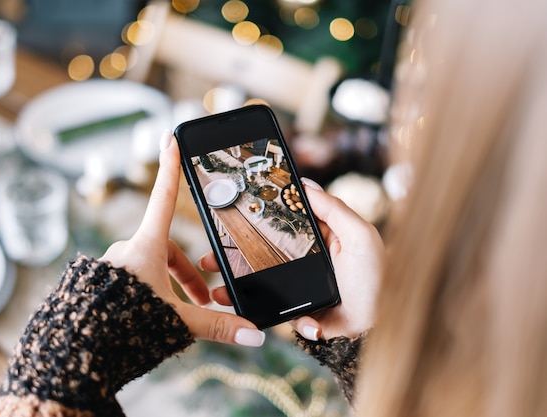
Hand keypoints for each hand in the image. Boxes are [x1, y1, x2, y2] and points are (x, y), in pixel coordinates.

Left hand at [100, 131, 264, 346]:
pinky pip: (131, 282)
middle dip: (187, 276)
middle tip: (202, 301)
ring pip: (149, 270)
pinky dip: (147, 295)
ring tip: (176, 318)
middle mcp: (126, 250)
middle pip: (167, 250)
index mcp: (145, 247)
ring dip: (167, 289)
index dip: (170, 167)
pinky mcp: (99, 284)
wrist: (76, 350)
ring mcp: (111, 267)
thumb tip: (255, 336)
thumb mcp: (177, 322)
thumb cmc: (123, 326)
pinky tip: (148, 319)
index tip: (169, 137)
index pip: (164, 198)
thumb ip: (216, 326)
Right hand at [204, 178, 382, 340]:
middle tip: (210, 258)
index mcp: (318, 237)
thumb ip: (333, 208)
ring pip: (260, 285)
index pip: (280, 223)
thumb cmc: (376, 277)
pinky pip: (279, 314)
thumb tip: (304, 183)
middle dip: (233, 257)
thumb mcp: (359, 235)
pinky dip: (274, 318)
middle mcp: (305, 260)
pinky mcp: (300, 313)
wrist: (382, 325)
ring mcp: (299, 288)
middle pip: (262, 254)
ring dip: (237, 289)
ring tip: (219, 292)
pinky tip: (293, 319)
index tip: (228, 216)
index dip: (256, 221)